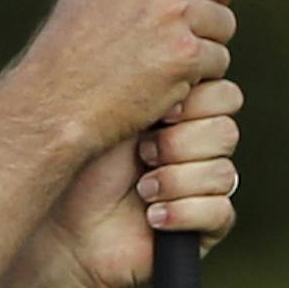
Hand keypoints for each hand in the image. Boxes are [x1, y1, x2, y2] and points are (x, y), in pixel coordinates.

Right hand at [19, 0, 240, 159]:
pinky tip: (162, 83)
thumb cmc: (69, 52)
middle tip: (185, 25)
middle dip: (213, 1)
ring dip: (204, 44)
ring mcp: (174, 15)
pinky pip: (218, 60)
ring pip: (224, 24)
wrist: (54, 102)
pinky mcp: (187, 54)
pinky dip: (197, 76)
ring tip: (159, 60)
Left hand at [40, 79, 242, 287]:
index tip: (156, 113)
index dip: (195, 103)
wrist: (61, 227)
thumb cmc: (78, 165)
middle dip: (180, 143)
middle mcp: (196, 147)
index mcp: (181, 113)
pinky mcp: (203, 227)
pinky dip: (183, 212)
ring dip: (175, 180)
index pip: (223, 94)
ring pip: (224, 172)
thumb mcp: (114, 112)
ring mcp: (202, 188)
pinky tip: (153, 216)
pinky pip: (221, 211)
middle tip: (142, 153)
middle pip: (227, 131)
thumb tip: (192, 60)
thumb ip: (155, 84)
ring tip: (141, 189)